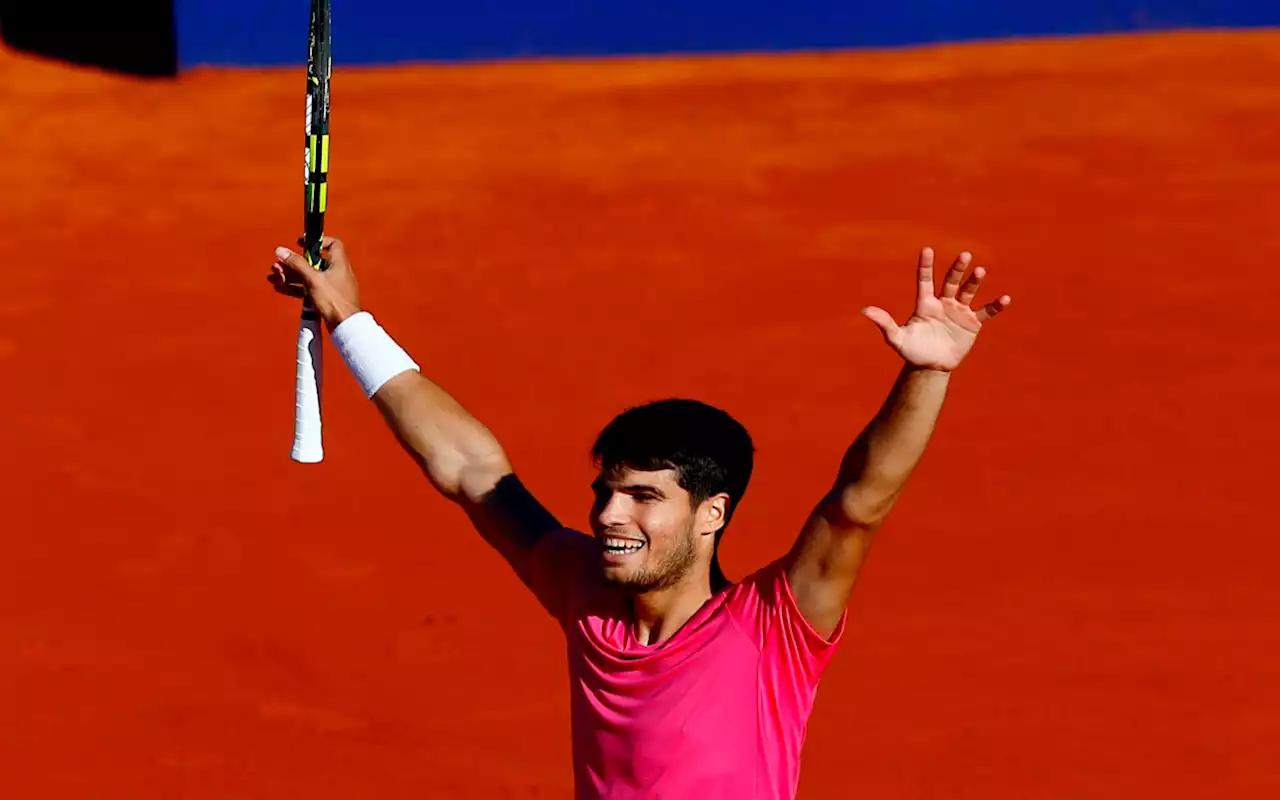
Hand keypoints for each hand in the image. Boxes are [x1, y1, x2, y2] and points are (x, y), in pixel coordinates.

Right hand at [268, 235, 362, 331]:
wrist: (345, 325)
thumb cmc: (334, 300)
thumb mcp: (313, 279)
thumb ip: (297, 264)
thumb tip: (282, 251)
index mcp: (339, 263)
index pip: (332, 243)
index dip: (317, 241)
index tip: (301, 243)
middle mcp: (336, 272)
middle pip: (313, 262)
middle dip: (294, 263)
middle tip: (279, 264)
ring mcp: (331, 285)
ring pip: (308, 276)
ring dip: (291, 275)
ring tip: (275, 276)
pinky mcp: (326, 298)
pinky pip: (309, 289)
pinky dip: (296, 287)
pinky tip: (280, 287)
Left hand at [862, 247, 1010, 371]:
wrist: (930, 366)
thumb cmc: (912, 351)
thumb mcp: (896, 338)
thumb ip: (884, 323)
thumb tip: (865, 310)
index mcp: (925, 303)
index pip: (925, 280)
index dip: (926, 266)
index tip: (927, 250)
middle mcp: (943, 303)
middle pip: (951, 281)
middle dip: (957, 269)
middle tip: (964, 255)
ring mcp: (959, 311)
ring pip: (969, 292)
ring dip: (975, 282)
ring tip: (980, 271)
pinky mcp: (972, 323)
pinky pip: (986, 312)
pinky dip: (995, 306)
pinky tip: (1005, 299)